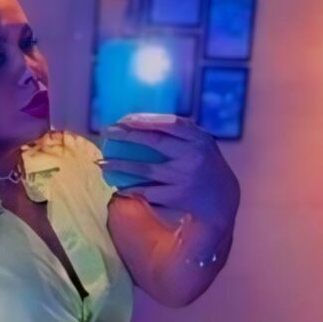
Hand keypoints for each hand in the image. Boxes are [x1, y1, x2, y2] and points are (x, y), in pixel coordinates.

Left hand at [100, 113, 239, 233]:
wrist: (220, 202)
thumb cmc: (203, 166)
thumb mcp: (202, 144)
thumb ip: (180, 132)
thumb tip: (140, 120)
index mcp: (199, 139)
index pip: (170, 124)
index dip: (146, 120)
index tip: (124, 119)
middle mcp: (192, 157)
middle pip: (155, 143)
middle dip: (127, 137)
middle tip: (107, 134)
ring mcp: (183, 177)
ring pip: (144, 170)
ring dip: (119, 166)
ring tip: (102, 163)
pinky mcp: (175, 197)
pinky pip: (146, 191)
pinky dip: (130, 188)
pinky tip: (117, 185)